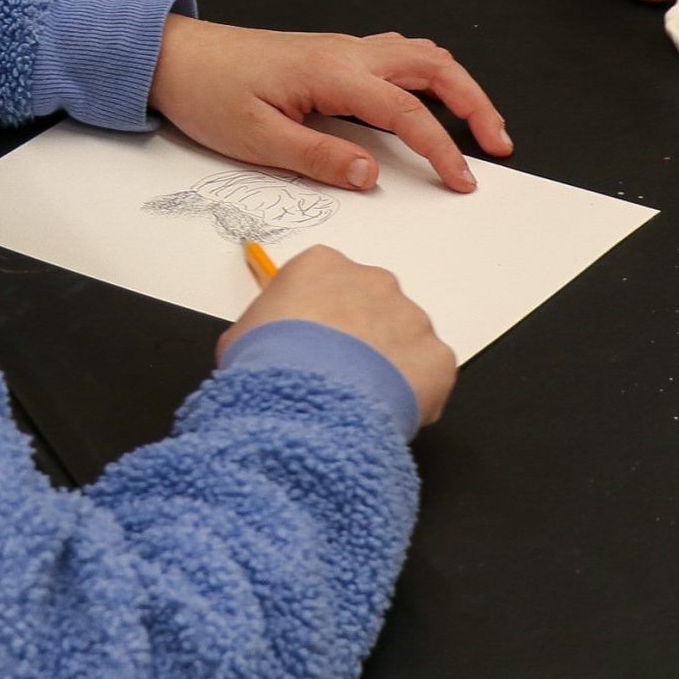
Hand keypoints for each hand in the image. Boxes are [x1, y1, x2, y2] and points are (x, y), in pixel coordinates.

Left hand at [148, 15, 511, 193]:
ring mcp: (340, 49)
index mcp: (331, 73)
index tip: (463, 180)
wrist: (172, 56)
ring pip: (418, 55)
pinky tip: (428, 97)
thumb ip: (318, 157)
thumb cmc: (206, 92)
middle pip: (433, 66)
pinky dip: (426, 74)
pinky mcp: (330, 56)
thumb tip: (371, 175)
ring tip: (477, 124)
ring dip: (456, 84)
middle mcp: (345, 53)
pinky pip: (394, 55)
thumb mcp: (256, 139)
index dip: (440, 148)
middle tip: (498, 144)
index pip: (406, 112)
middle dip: (474, 103)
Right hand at [218, 246, 454, 425]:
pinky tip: (383, 412)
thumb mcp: (242, 336)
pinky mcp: (437, 356)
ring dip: (387, 363)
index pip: (324, 281)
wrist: (305, 401)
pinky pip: (429, 373)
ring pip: (404, 338)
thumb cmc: (266, 365)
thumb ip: (268, 327)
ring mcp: (410, 316)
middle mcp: (373, 281)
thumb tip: (271, 344)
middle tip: (336, 373)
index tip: (309, 343)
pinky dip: (414, 392)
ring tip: (358, 399)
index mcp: (322, 266)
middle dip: (359, 335)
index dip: (317, 316)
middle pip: (371, 303)